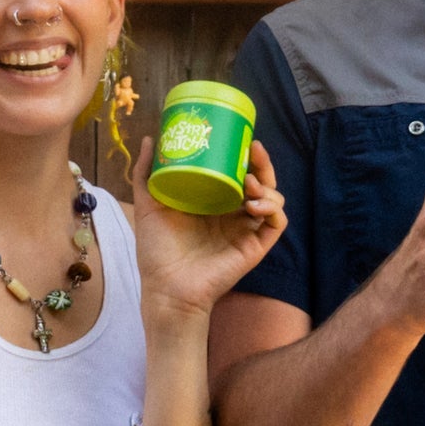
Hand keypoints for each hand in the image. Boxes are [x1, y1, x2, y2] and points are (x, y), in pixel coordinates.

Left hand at [128, 142, 289, 325]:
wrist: (165, 287)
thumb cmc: (156, 251)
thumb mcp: (149, 204)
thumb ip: (147, 173)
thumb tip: (149, 138)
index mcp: (214, 202)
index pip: (237, 172)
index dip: (244, 155)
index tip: (240, 138)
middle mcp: (234, 214)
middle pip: (261, 181)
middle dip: (263, 164)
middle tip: (254, 150)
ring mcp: (246, 230)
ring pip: (274, 200)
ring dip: (268, 187)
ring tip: (250, 184)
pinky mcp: (255, 247)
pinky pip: (277, 224)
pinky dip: (273, 210)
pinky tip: (255, 206)